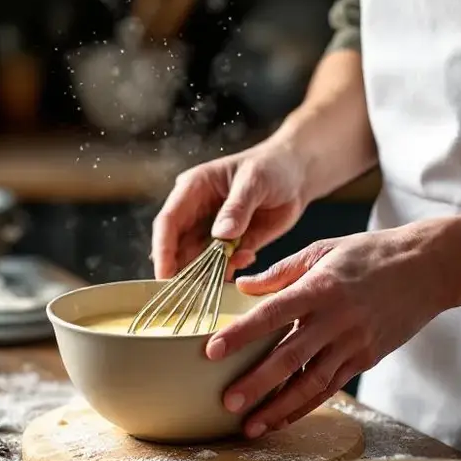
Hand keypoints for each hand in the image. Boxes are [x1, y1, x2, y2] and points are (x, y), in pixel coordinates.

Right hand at [151, 139, 312, 279]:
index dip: (163, 250)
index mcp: (192, 189)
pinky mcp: (230, 246)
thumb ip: (237, 207)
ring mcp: (212, 232)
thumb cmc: (271, 166)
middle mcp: (196, 213)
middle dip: (181, 271)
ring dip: (206, 274)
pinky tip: (247, 258)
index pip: (168, 222)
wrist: (297, 175)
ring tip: (225, 274)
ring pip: (196, 261)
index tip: (164, 276)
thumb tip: (220, 235)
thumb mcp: (255, 181)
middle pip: (177, 247)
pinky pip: (220, 266)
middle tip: (190, 293)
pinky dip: (229, 270)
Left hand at [207, 224, 451, 437]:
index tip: (212, 350)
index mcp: (320, 288)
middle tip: (227, 403)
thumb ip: (281, 272)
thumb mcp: (324, 249)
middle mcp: (336, 319)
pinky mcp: (366, 358)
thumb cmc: (370, 253)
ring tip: (250, 426)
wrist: (429, 268)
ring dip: (279, 408)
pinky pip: (331, 387)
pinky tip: (281, 418)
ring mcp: (353, 343)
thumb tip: (243, 287)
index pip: (272, 313)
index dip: (242, 334)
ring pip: (311, 383)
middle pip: (290, 358)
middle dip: (256, 384)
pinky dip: (305, 406)